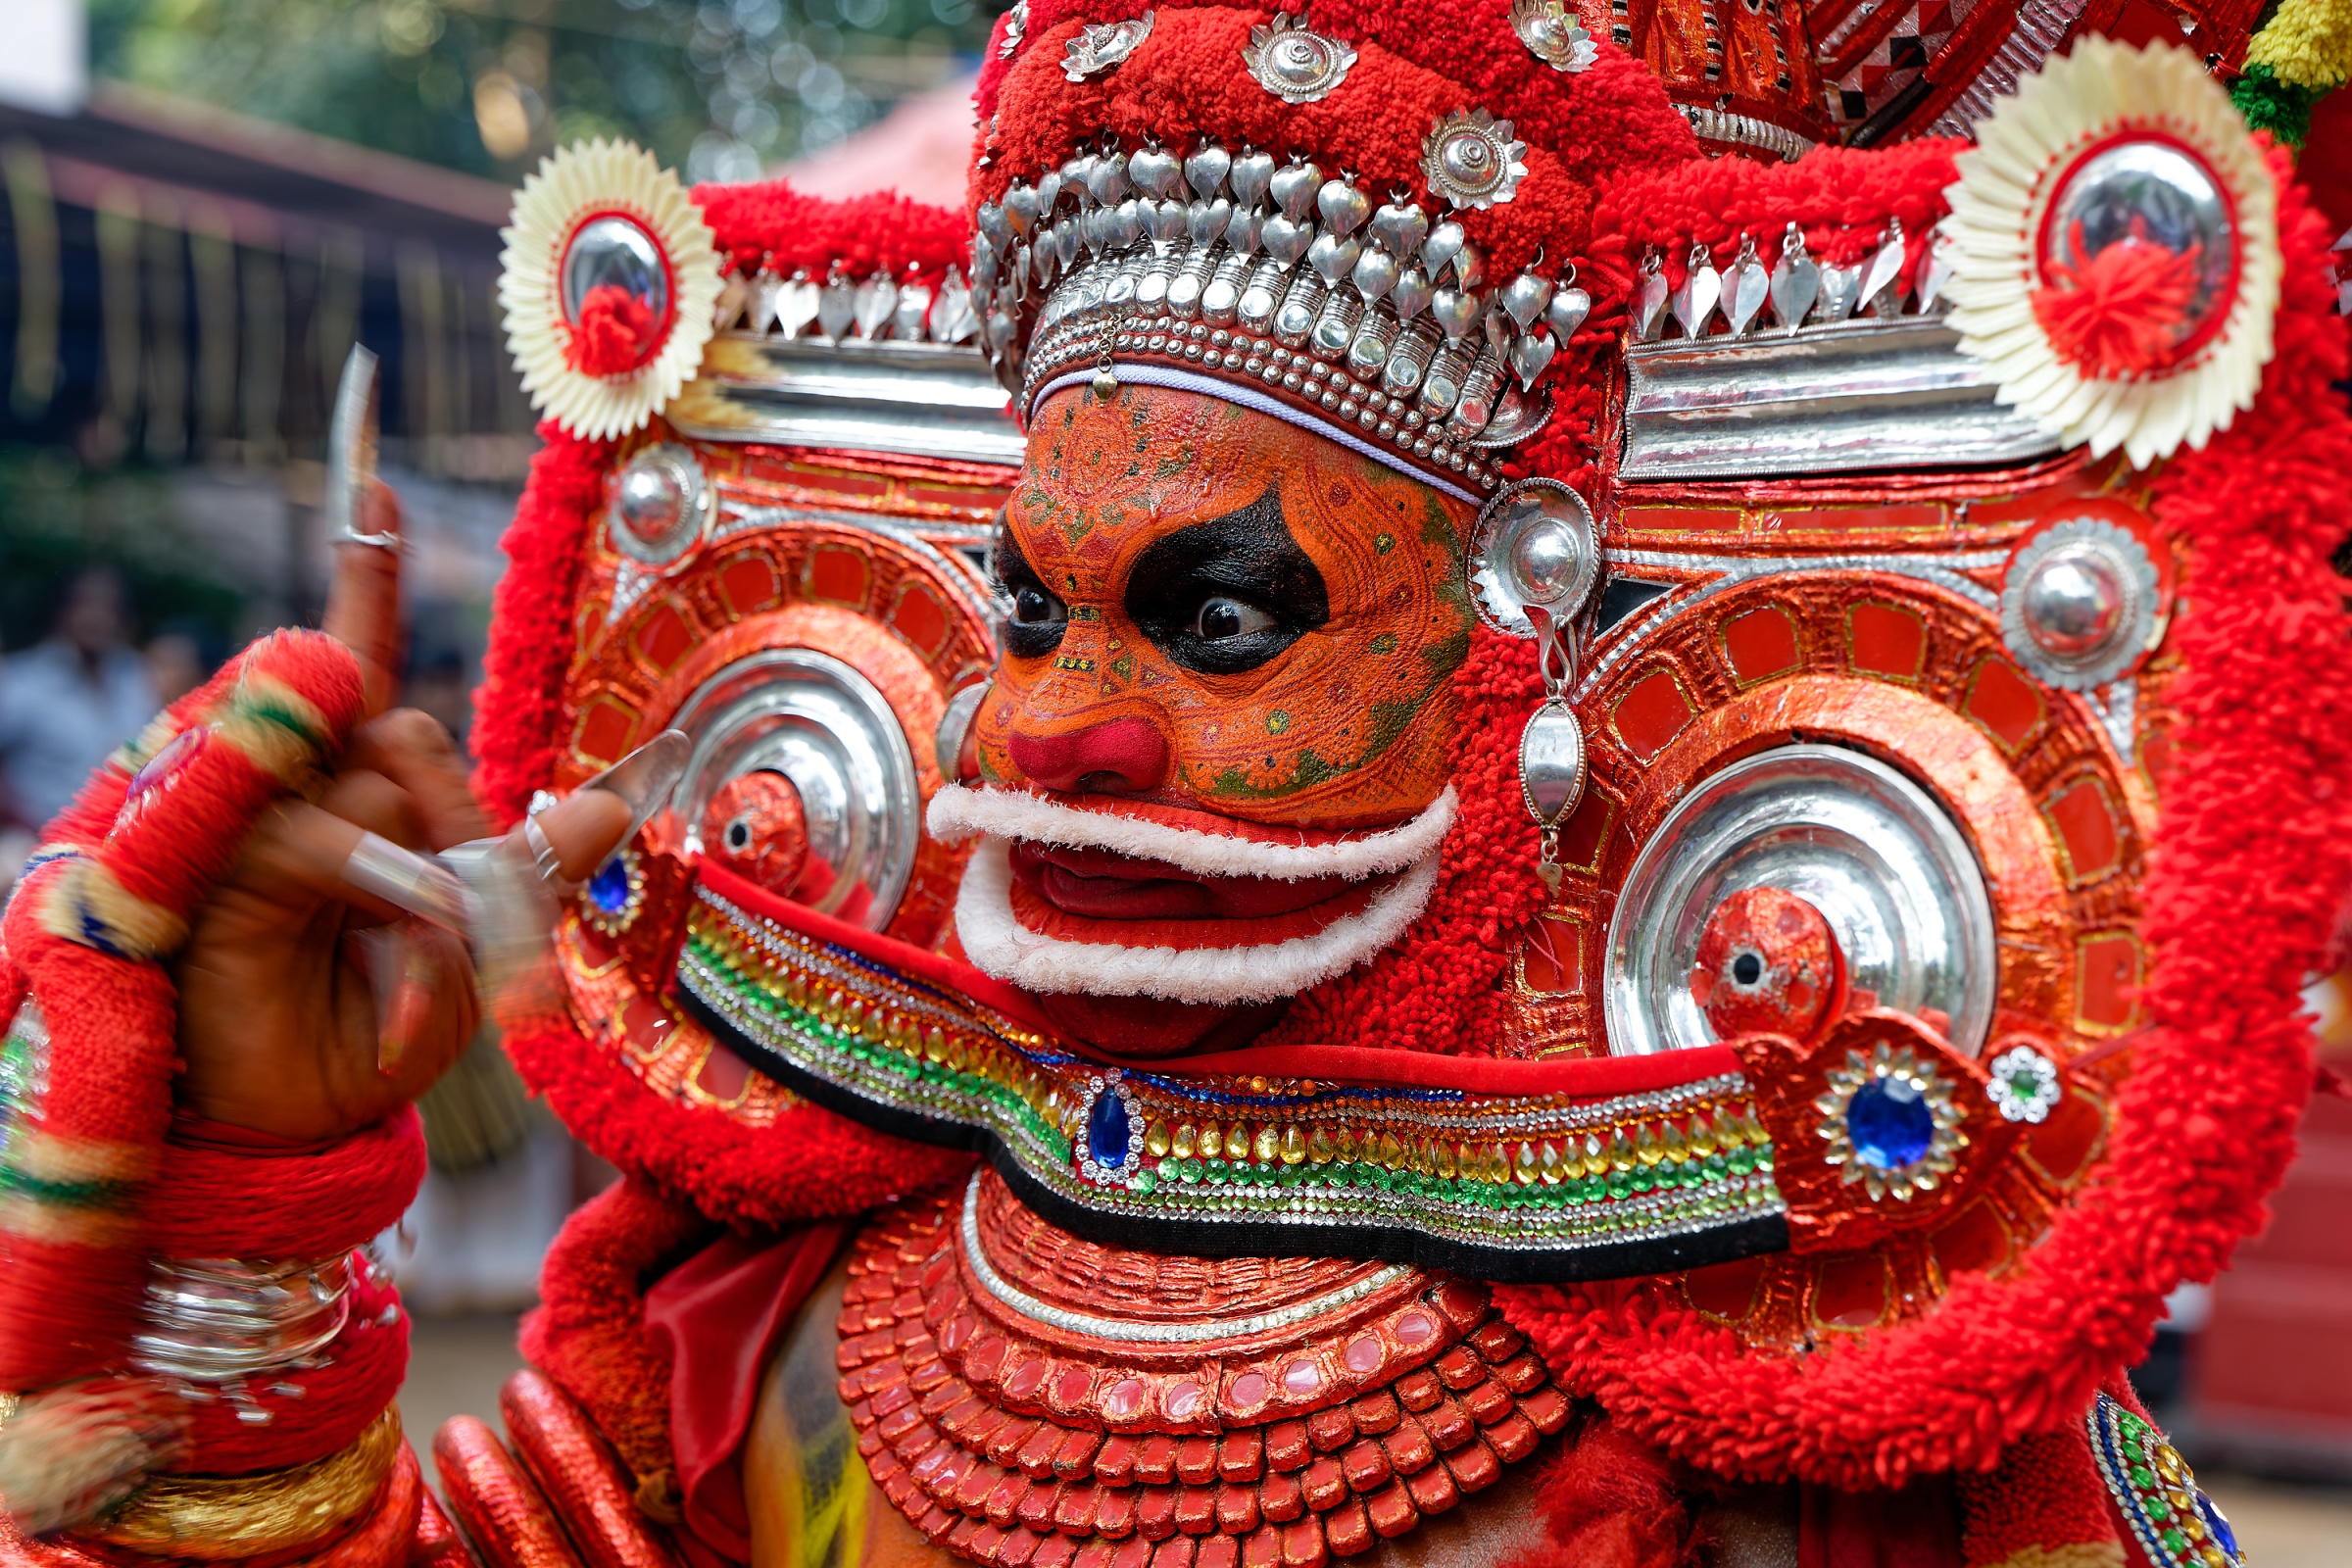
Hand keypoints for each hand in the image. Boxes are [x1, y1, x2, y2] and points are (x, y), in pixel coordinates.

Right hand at [171, 485, 628, 1141]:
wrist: (291, 1122)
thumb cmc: (368, 1033)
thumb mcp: (481, 951)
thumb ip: (535, 865)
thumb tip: (618, 799)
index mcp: (349, 785)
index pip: (362, 655)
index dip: (365, 565)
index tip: (372, 476)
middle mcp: (295, 777)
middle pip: (413, 724)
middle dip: (469, 822)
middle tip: (475, 919)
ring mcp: (255, 807)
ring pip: (390, 761)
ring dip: (439, 862)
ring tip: (418, 946)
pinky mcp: (229, 854)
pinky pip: (339, 831)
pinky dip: (393, 888)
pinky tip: (397, 931)